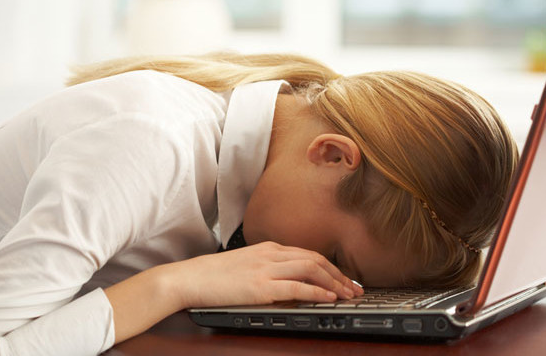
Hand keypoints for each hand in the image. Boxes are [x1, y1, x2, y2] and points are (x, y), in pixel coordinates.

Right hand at [166, 241, 364, 308]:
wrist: (190, 278)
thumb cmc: (214, 275)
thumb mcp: (247, 266)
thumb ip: (269, 270)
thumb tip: (290, 284)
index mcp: (269, 248)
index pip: (308, 254)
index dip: (331, 266)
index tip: (345, 279)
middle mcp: (271, 254)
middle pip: (316, 259)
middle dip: (340, 274)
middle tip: (355, 288)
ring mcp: (266, 268)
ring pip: (311, 268)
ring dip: (335, 282)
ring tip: (348, 295)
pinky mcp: (260, 285)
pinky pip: (296, 285)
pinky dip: (317, 290)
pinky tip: (329, 297)